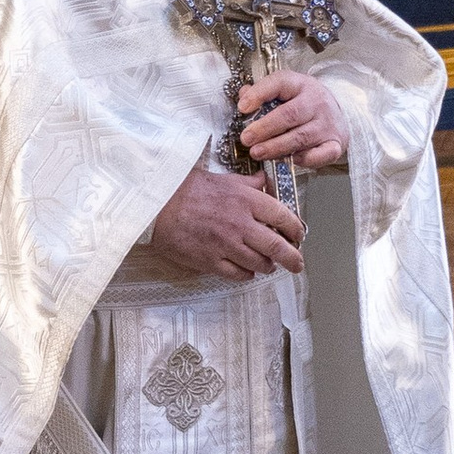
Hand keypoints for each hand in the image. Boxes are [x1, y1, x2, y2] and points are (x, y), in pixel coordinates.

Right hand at [145, 163, 302, 279]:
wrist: (155, 205)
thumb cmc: (184, 189)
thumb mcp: (221, 179)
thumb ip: (247, 184)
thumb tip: (265, 182)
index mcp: (245, 200)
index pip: (282, 217)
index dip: (295, 229)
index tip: (298, 235)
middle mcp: (240, 224)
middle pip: (276, 247)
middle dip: (292, 258)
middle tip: (297, 264)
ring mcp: (226, 245)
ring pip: (259, 263)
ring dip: (268, 266)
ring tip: (268, 265)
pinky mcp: (210, 261)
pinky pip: (238, 274)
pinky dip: (247, 274)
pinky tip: (247, 271)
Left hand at [238, 70, 346, 169]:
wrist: (338, 115)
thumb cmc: (305, 104)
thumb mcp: (286, 91)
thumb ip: (264, 92)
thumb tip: (243, 95)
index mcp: (301, 84)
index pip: (280, 83)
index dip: (259, 94)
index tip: (242, 108)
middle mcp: (316, 102)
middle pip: (290, 114)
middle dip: (265, 128)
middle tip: (246, 138)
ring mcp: (327, 124)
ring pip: (301, 137)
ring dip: (276, 147)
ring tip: (257, 152)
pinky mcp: (335, 144)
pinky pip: (320, 154)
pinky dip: (305, 159)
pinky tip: (289, 159)